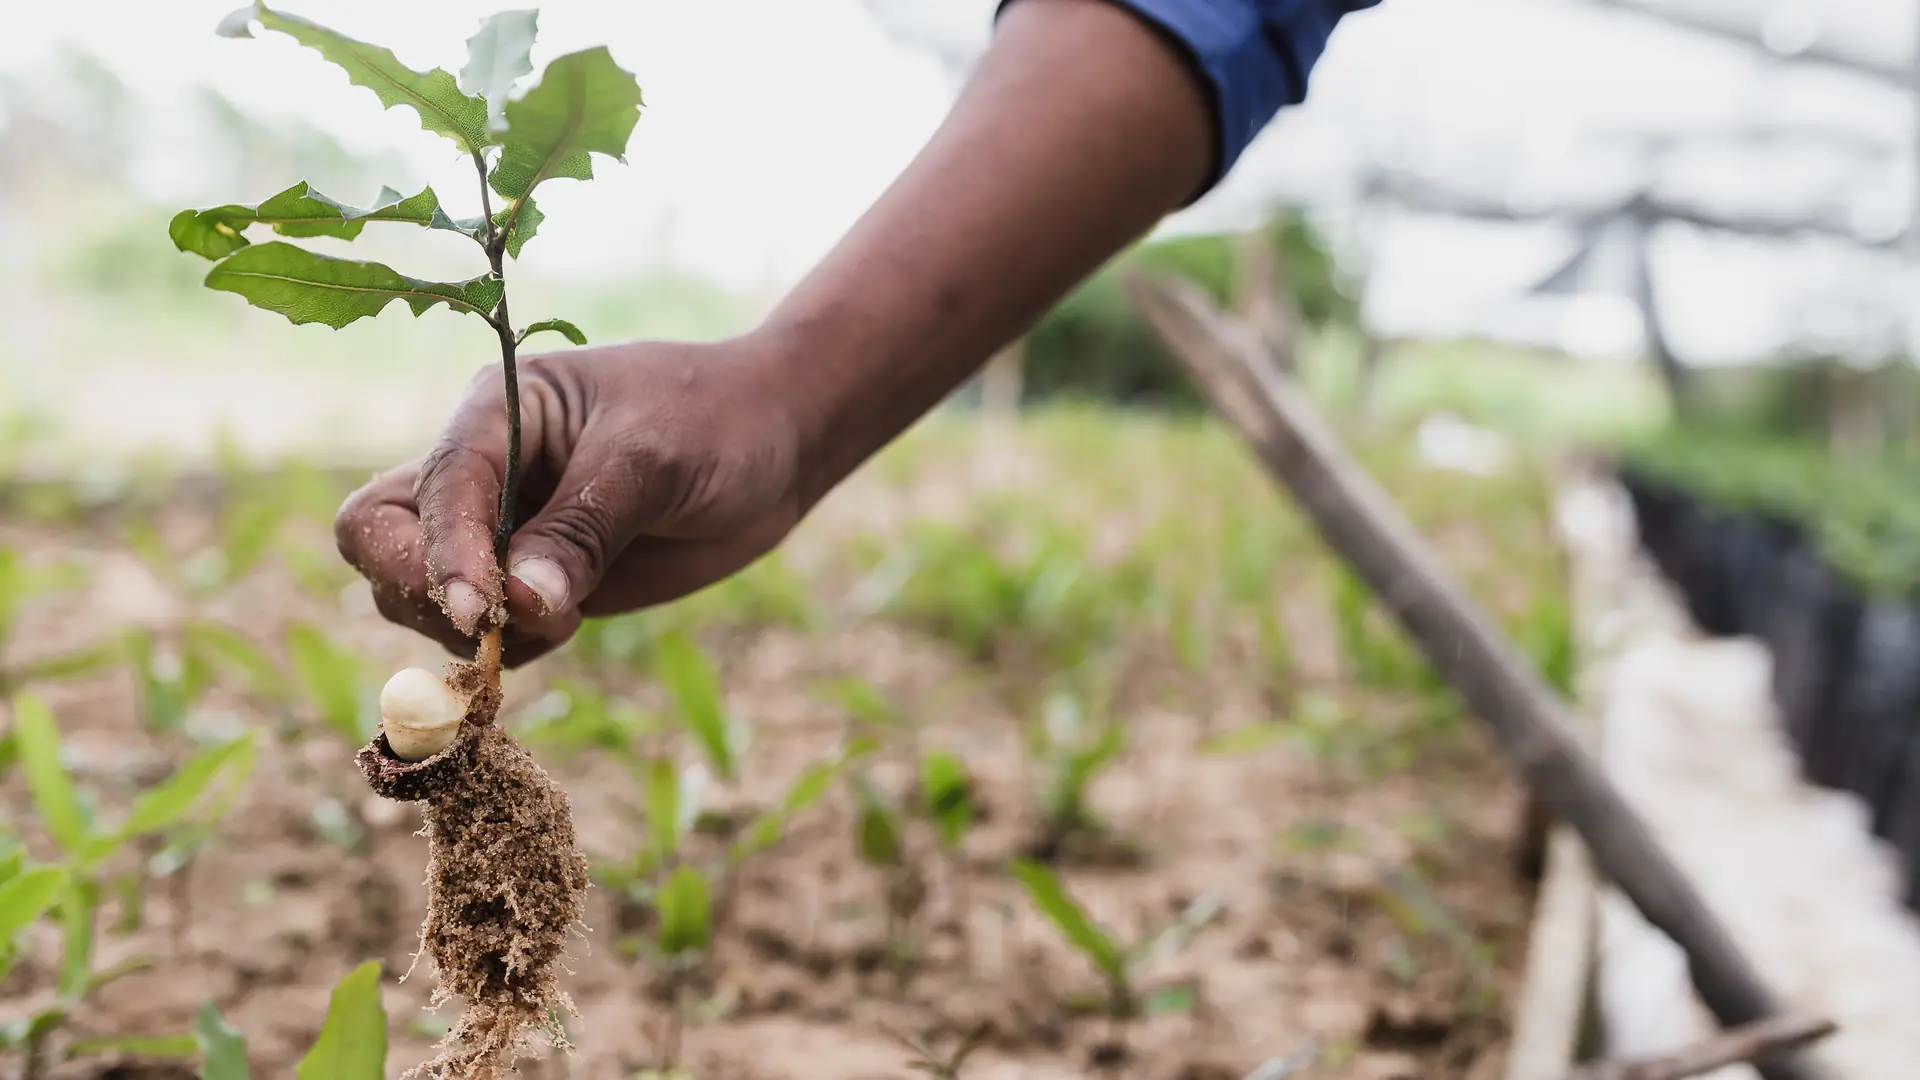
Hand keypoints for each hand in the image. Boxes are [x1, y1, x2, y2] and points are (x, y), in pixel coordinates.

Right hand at [335, 335, 804, 665]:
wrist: (775, 441)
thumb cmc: (715, 421)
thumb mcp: (652, 462)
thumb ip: (582, 531)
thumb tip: (518, 605)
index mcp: (493, 412)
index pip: (431, 490)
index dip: (444, 556)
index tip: (484, 613)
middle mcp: (480, 470)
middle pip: (380, 539)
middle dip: (421, 591)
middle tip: (498, 626)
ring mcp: (500, 529)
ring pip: (417, 594)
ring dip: (470, 631)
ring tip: (566, 619)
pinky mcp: (532, 579)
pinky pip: (482, 631)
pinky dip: (507, 649)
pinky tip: (569, 627)